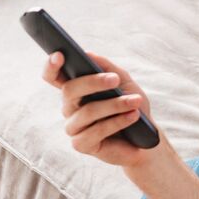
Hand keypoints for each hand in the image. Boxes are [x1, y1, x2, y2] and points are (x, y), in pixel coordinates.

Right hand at [41, 50, 164, 169]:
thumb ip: (106, 67)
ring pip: (88, 111)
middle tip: (115, 79)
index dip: (52, 66)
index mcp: (75, 90)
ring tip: (135, 101)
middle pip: (69, 90)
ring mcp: (73, 127)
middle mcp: (69, 108)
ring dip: (115, 104)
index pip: (54, 77)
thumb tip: (88, 54)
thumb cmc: (132, 106)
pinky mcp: (81, 144)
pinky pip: (97, 130)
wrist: (146, 139)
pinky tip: (133, 116)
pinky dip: (118, 121)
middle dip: (93, 82)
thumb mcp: (124, 82)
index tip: (59, 54)